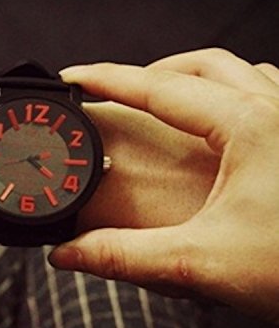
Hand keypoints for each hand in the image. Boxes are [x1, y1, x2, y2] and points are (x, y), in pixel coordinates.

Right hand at [49, 48, 278, 322]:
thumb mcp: (202, 261)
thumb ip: (125, 256)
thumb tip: (69, 254)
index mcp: (249, 126)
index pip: (158, 88)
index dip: (107, 79)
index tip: (73, 76)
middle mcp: (277, 109)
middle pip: (199, 66)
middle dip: (148, 73)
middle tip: (114, 89)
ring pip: (236, 72)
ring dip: (189, 77)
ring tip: (158, 96)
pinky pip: (263, 91)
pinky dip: (227, 94)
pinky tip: (215, 119)